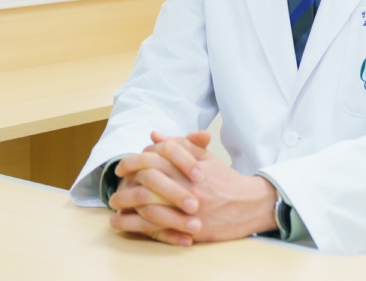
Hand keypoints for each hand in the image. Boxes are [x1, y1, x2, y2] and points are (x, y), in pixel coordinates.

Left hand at [109, 131, 277, 245]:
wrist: (250, 204)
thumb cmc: (226, 180)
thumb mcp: (205, 158)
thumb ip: (179, 146)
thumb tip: (154, 136)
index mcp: (188, 166)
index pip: (154, 159)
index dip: (133, 162)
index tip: (121, 168)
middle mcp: (186, 186)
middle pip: (147, 182)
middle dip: (126, 185)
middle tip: (114, 190)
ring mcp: (188, 208)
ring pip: (149, 206)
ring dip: (127, 208)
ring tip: (115, 209)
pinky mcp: (190, 228)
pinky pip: (159, 228)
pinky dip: (138, 226)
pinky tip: (126, 224)